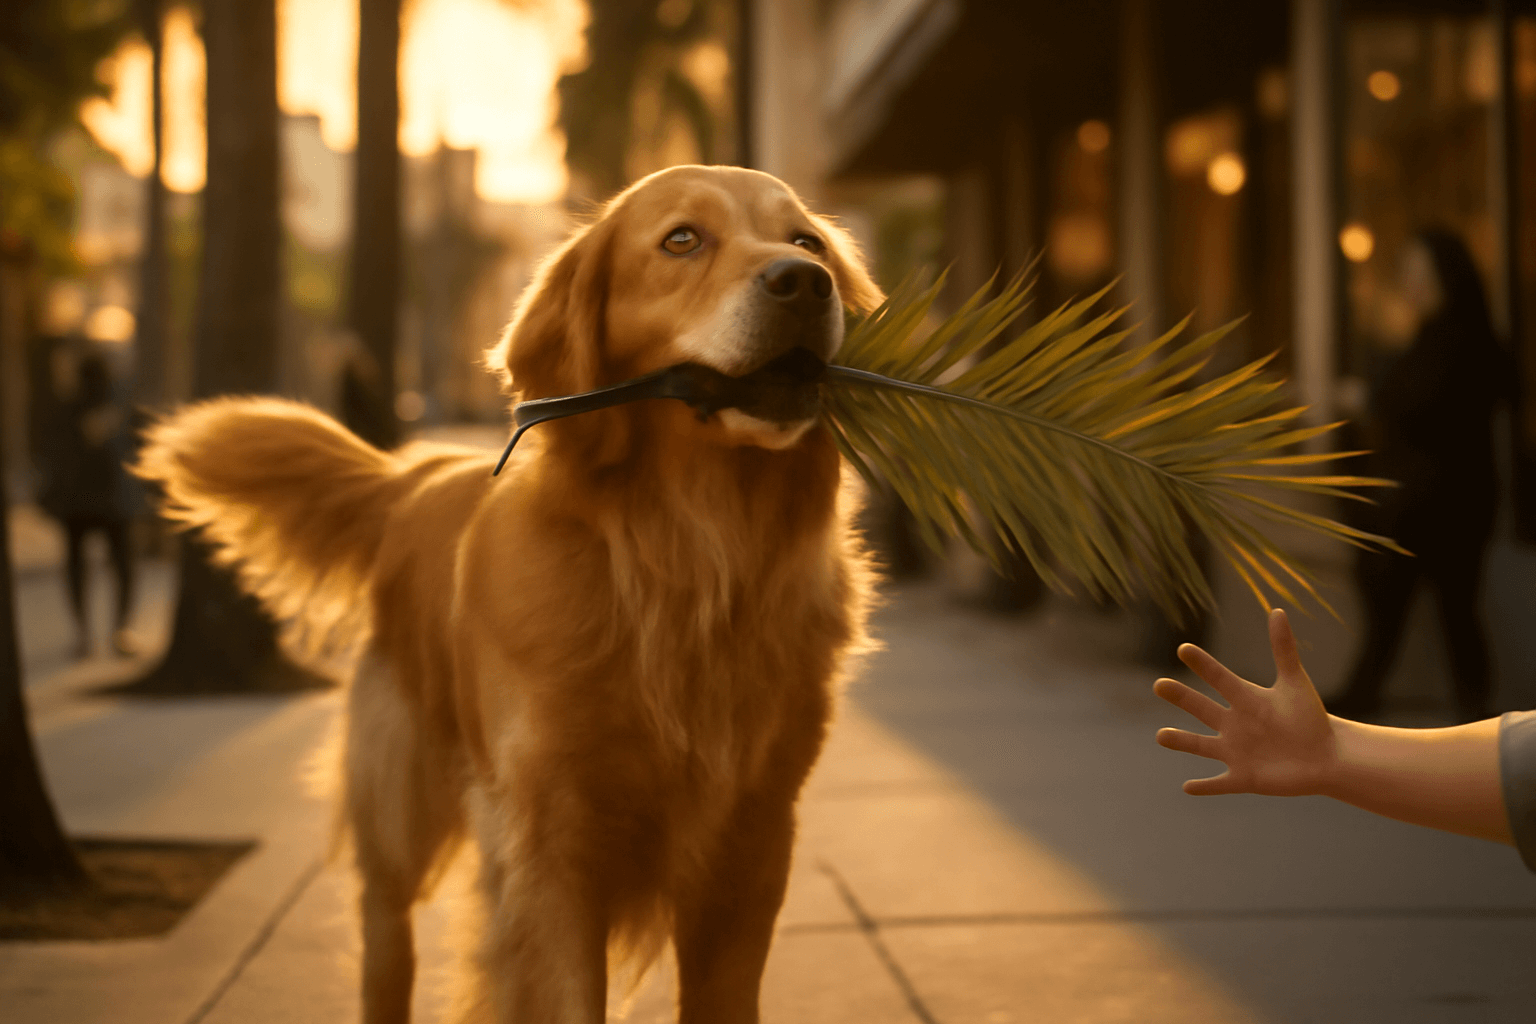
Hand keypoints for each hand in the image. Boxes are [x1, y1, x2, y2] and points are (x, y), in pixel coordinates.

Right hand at [1153, 608, 1336, 796]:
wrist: (1326, 756)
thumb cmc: (1311, 718)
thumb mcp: (1296, 683)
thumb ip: (1283, 649)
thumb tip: (1276, 610)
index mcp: (1245, 700)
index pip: (1220, 679)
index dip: (1204, 665)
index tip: (1184, 649)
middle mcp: (1234, 724)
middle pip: (1203, 709)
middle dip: (1182, 698)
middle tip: (1159, 685)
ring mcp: (1236, 752)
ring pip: (1202, 746)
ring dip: (1182, 741)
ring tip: (1161, 736)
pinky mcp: (1244, 778)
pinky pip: (1220, 784)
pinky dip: (1206, 787)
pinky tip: (1188, 787)